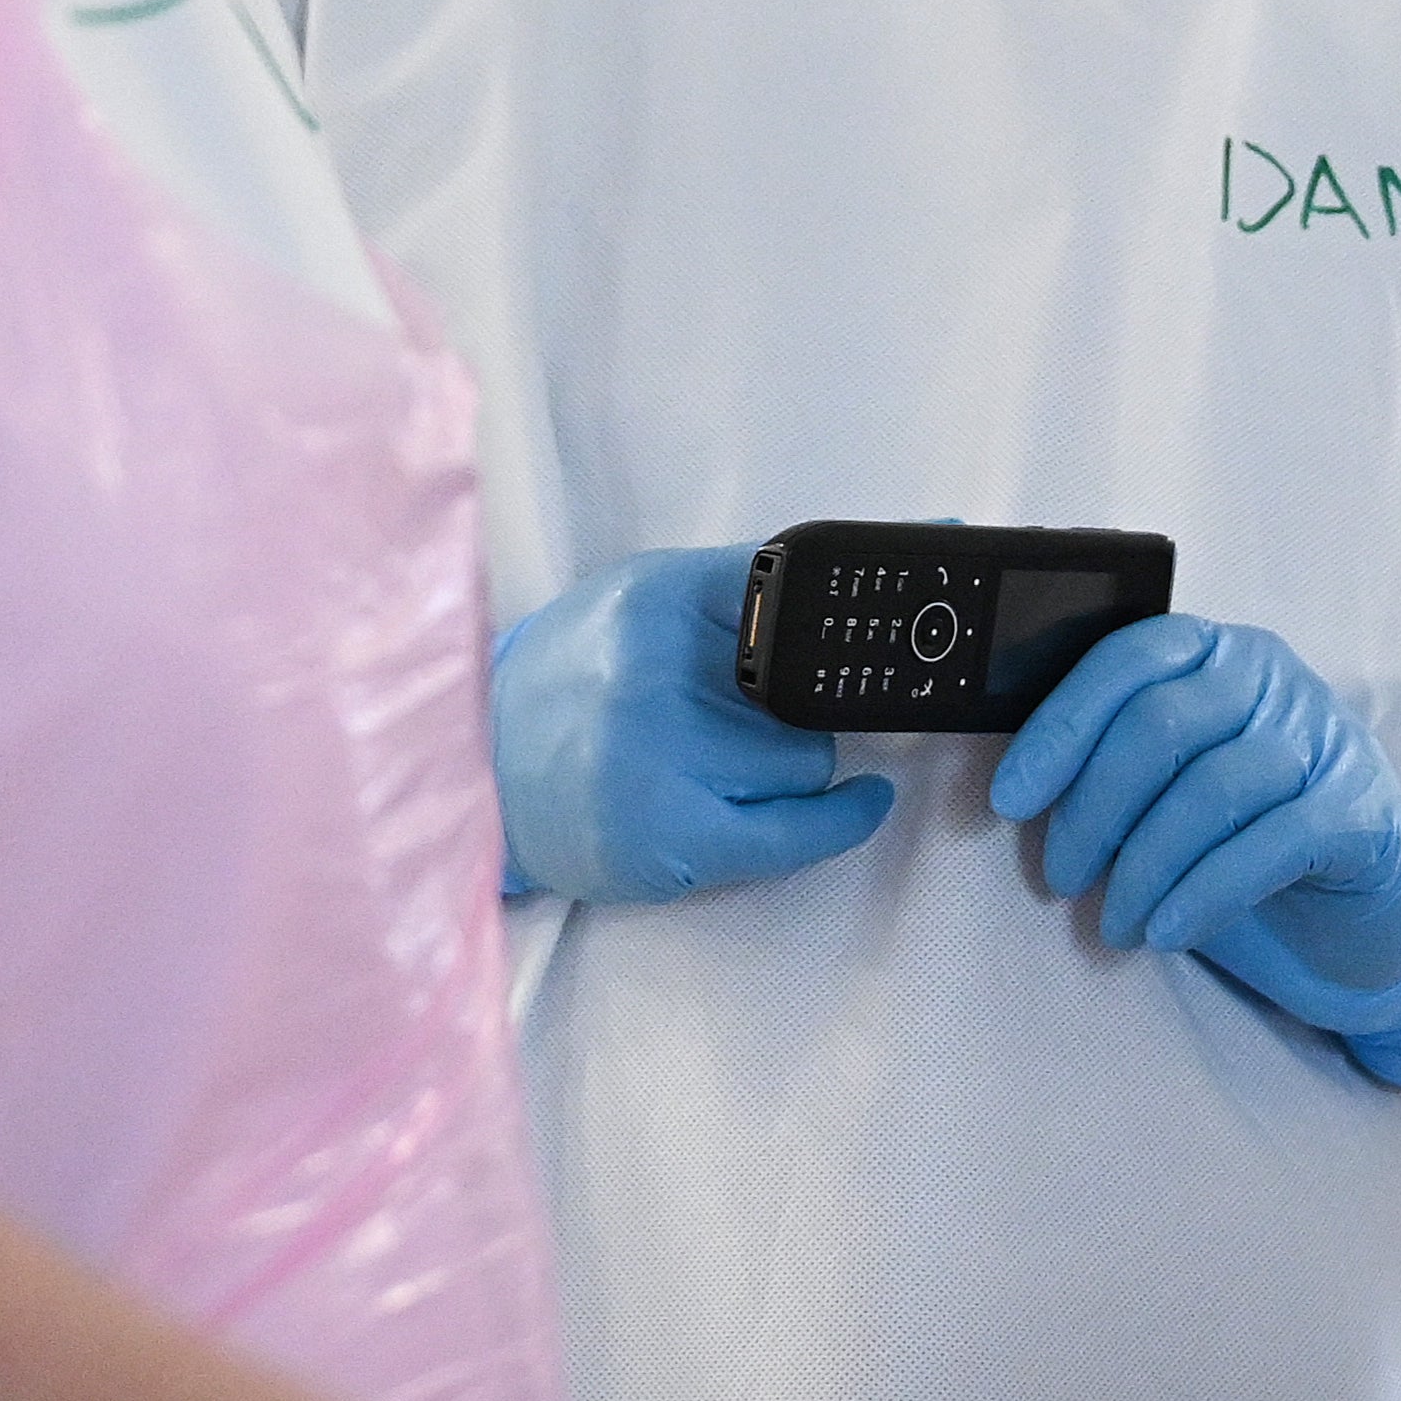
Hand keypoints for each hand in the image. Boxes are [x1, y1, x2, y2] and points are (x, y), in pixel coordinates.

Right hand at [491, 547, 891, 902]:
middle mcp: (659, 672)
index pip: (794, 577)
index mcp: (656, 598)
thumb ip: (739, 585)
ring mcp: (664, 759)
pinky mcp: (672, 839)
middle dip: (805, 702)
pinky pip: (799, 831)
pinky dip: (844, 819)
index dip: (860, 592)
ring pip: (808, 757)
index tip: (923, 587)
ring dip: (792, 764)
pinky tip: (864, 801)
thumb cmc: (577, 682)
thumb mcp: (642, 602)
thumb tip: (876, 560)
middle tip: (771, 712)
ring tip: (726, 763)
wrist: (476, 774)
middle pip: (811, 685)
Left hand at [986, 617, 1400, 992]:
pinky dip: (1206, 892)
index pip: (1129, 659)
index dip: (1062, 726)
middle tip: (1063, 877)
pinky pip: (1274, 844)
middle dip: (1094, 809)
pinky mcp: (1362, 811)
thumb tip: (1018, 787)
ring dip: (1144, 866)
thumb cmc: (1242, 842)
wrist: (1358, 916)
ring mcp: (1326, 741)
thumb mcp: (1173, 788)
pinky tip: (1167, 929)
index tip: (1012, 798)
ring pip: (1212, 788)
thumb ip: (1116, 763)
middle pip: (1162, 722)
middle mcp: (1275, 680)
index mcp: (1217, 654)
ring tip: (1116, 923)